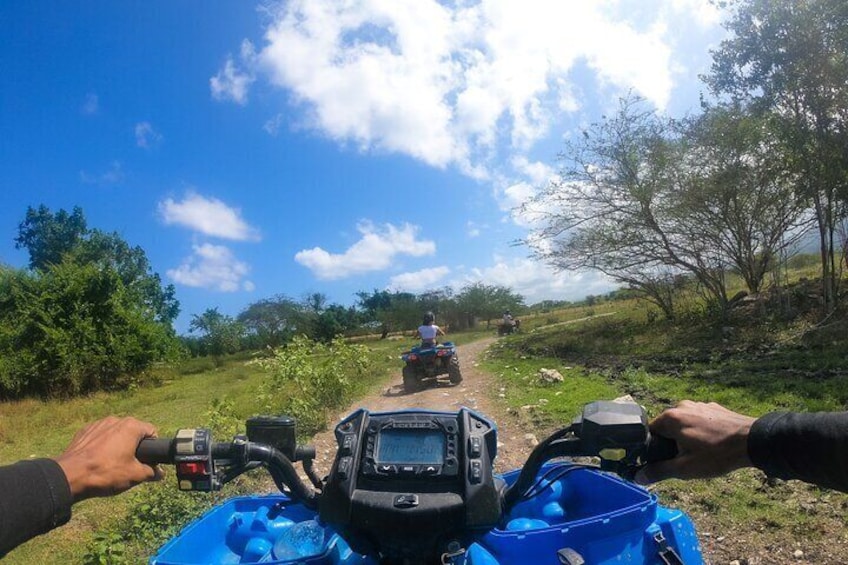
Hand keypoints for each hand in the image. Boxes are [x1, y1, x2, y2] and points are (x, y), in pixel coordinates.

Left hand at [55, 416, 162, 501]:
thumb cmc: (105, 473)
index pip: (152, 432)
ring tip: (111, 464)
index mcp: (131, 426)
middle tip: (130, 465)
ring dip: (117, 446)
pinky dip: (102, 446)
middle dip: (134, 447)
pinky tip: (97, 461)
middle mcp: (115, 420)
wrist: (69, 476)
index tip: (148, 461)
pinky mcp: (84, 431)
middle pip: (133, 432)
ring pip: (115, 434)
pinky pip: (99, 437)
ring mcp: (98, 424)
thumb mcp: (135, 476)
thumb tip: (160, 473)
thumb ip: (151, 472)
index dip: (153, 448)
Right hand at [635, 401, 755, 484]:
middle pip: (667, 427)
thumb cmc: (716, 455)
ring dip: (687, 437)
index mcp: (670, 418)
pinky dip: (701, 431)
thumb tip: (638, 477)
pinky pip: (700, 419)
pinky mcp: (715, 407)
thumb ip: (659, 471)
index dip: (654, 449)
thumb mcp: (685, 468)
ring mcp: (700, 404)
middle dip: (672, 443)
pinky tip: (713, 444)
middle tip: (684, 460)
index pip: (650, 432)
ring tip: (701, 453)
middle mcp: (682, 406)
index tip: (663, 461)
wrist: (754, 441)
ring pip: (684, 423)